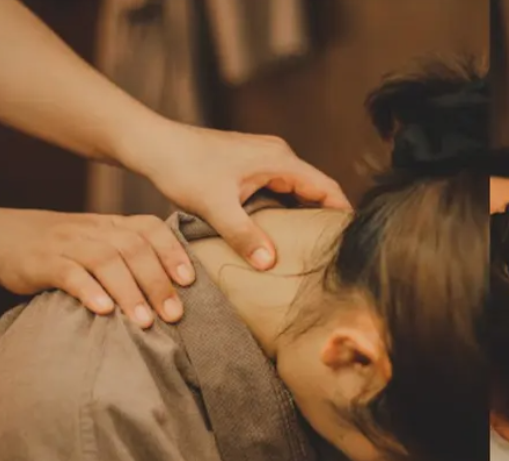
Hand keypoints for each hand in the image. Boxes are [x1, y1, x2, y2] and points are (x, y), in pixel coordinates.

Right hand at [0, 208, 191, 326]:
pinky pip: (68, 272)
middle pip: (133, 248)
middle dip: (157, 282)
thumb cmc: (62, 248)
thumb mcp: (97, 243)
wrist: (2, 236)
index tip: (190, 281)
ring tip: (144, 321)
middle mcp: (92, 229)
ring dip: (129, 292)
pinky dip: (88, 290)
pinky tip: (103, 310)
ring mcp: (66, 243)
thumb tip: (174, 292)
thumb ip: (129, 258)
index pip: (150, 228)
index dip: (173, 252)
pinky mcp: (41, 261)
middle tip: (173, 314)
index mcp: (112, 224)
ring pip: (105, 260)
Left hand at [125, 121, 350, 270]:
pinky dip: (285, 209)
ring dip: (303, 215)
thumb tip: (271, 263)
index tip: (352, 241)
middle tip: (333, 251)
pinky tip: (279, 233)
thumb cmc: (182, 167)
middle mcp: (277, 155)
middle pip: (315, 189)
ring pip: (296, 190)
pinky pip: (279, 189)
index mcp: (280, 160)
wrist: (149, 144)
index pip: (327, 188)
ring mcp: (263, 158)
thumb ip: (245, 235)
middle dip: (324, 218)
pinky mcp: (249, 165)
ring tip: (310, 247)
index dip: (342, 214)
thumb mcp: (215, 206)